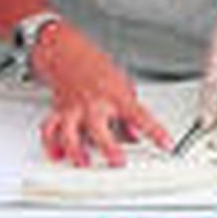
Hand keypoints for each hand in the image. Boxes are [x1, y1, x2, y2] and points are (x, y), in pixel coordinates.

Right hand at [31, 22, 170, 166]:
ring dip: (76, 150)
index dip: (155, 131)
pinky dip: (51, 144)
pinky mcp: (58, 112)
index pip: (140, 116)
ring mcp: (74, 109)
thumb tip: (135, 137)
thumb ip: (129, 116)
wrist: (67, 54)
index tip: (166, 144)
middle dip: (108, 146)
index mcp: (116, 97)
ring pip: (69, 132)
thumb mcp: (124, 86)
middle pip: (99, 127)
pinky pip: (50, 130)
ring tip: (84, 163)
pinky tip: (58, 155)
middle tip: (118, 163)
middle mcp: (94, 104)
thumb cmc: (98, 69)